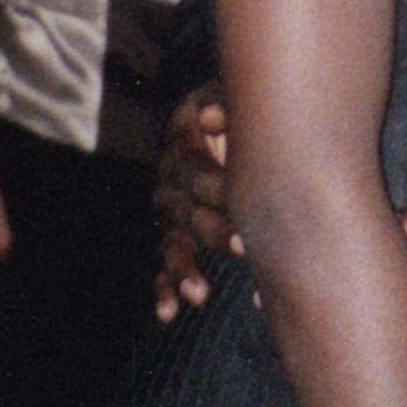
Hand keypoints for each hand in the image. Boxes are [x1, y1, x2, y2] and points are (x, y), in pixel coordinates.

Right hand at [149, 89, 234, 321]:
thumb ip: (223, 103)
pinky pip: (163, 265)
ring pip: (173, 243)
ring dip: (184, 269)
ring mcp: (170, 211)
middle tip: (242, 247)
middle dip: (214, 230)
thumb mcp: (228, 93)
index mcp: (182, 143)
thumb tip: (211, 117)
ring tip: (199, 294)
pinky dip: (164, 289)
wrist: (225, 111)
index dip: (216, 185)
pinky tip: (168, 313)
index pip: (193, 170)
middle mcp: (170, 180)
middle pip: (186, 210)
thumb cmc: (237, 103)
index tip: (243, 199)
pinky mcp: (173, 235)